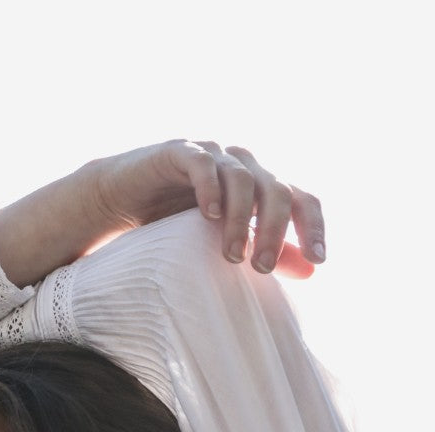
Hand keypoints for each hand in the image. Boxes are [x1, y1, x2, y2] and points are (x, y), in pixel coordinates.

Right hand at [85, 139, 324, 278]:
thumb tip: (310, 271)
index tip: (318, 260)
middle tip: (262, 268)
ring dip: (240, 220)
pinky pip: (202, 164)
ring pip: (242, 179)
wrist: (121, 201)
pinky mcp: (178, 152)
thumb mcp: (225, 241)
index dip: (313, 226)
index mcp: (260, 185)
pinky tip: (208, 216)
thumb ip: (266, 250)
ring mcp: (212, 155)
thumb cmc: (175, 223)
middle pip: (276, 189)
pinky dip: (209, 188)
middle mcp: (242, 165)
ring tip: (232, 256)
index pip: (300, 198)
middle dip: (273, 230)